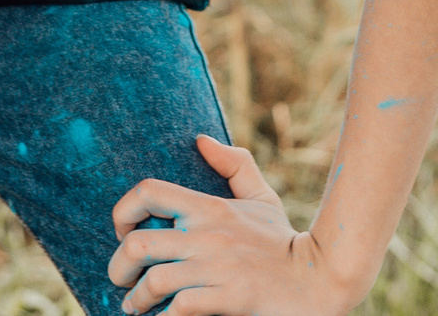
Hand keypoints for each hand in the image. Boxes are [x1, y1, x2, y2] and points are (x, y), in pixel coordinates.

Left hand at [108, 138, 364, 315]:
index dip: (123, 211)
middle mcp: (207, 235)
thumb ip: (234, 165)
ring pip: (154, 281)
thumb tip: (201, 140)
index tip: (121, 232)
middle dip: (118, 267)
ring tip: (134, 308)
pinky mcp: (229, 298)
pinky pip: (181, 309)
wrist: (319, 279)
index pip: (149, 191)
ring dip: (137, 300)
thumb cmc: (284, 241)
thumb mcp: (262, 197)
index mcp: (210, 207)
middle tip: (120, 279)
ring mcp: (217, 268)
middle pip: (138, 244)